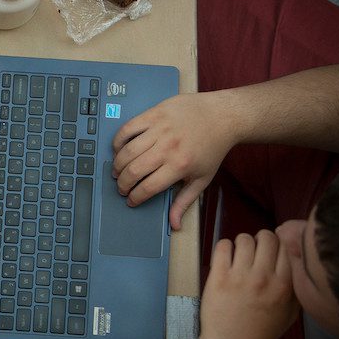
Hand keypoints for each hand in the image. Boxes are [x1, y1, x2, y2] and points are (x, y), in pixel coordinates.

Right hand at [111, 91, 237, 229]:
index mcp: (180, 165)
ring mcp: (159, 129)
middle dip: (122, 184)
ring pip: (126, 151)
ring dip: (117, 165)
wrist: (222, 116)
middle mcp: (168, 147)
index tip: (131, 200)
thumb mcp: (202, 178)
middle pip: (132, 171)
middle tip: (121, 187)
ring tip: (117, 171)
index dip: (134, 197)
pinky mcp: (154, 114)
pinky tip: (118, 149)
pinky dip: (118, 141)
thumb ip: (185, 201)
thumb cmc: (212, 147)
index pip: (147, 187)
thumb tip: (174, 224)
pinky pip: (127, 128)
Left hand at [198, 230, 298, 338]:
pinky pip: (223, 246)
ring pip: (244, 239)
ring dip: (243, 244)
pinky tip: (226, 258)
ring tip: (240, 256)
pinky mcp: (218, 277)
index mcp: (285, 286)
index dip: (281, 244)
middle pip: (267, 237)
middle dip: (262, 240)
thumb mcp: (292, 313)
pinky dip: (225, 247)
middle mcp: (264, 278)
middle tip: (256, 252)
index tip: (274, 250)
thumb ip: (298, 287)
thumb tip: (300, 260)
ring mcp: (240, 276)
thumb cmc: (262, 331)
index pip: (289, 246)